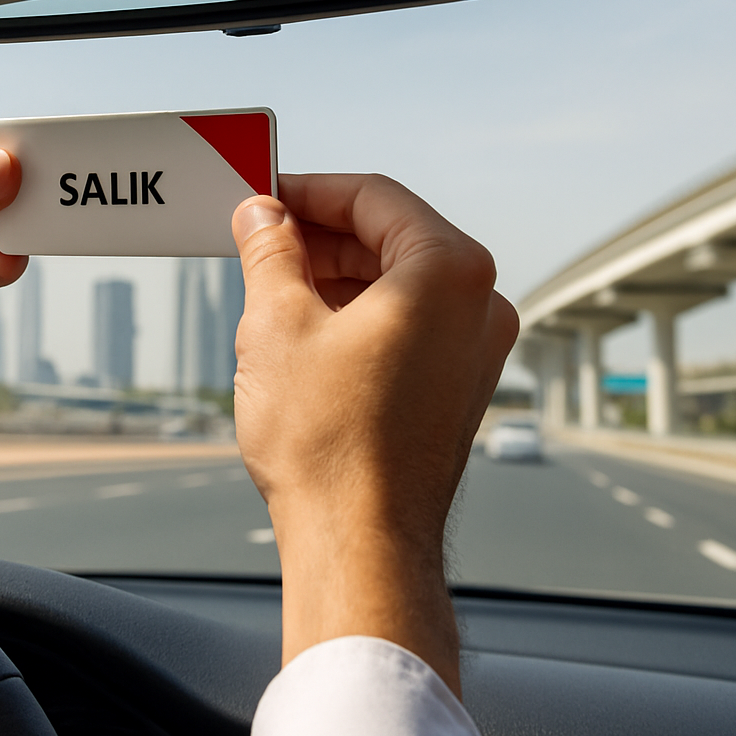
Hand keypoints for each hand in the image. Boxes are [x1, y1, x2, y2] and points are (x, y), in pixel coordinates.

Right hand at [230, 174, 517, 693]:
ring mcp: (476, 351)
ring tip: (267, 293)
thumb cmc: (326, 438)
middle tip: (255, 242)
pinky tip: (302, 334)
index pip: (372, 197)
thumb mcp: (277, 322)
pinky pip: (407, 326)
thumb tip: (261, 215)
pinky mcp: (459, 389)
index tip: (262, 198)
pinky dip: (356, 316)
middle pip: (389, 238)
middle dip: (317, 236)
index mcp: (449, 271)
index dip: (307, 191)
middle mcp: (480, 305)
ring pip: (397, 284)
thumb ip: (269, 250)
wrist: (359, 543)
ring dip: (332, 277)